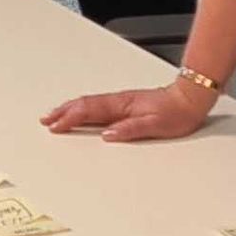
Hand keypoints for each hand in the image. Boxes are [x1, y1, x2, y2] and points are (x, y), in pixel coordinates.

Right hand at [40, 78, 219, 141]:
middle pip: (84, 105)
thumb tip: (108, 135)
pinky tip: (82, 115)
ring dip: (70, 109)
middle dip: (63, 112)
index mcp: (122, 105)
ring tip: (56, 116)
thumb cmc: (176, 113)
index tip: (55, 126)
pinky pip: (97, 107)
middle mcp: (118, 102)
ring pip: (89, 105)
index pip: (89, 110)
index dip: (70, 118)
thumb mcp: (155, 125)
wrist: (189, 100)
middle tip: (46, 120)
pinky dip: (83, 110)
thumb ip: (131, 129)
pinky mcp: (125, 106)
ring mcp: (121, 103)